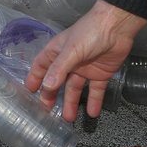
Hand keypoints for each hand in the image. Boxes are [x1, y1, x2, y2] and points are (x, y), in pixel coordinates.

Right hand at [26, 0, 146, 120]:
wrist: (117, 27)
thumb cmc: (89, 33)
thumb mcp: (71, 50)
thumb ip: (59, 69)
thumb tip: (46, 87)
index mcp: (58, 52)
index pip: (42, 66)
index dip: (35, 77)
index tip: (29, 91)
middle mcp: (69, 62)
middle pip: (57, 81)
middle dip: (52, 95)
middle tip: (47, 111)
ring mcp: (85, 69)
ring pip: (75, 89)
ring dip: (72, 102)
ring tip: (69, 119)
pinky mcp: (101, 74)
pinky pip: (96, 90)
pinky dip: (94, 102)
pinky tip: (92, 113)